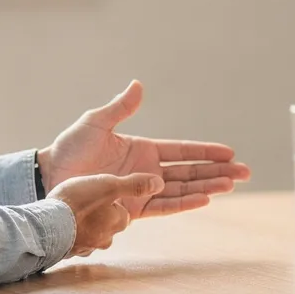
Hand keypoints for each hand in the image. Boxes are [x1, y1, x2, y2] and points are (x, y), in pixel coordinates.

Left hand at [38, 80, 250, 216]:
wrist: (49, 178)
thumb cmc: (69, 150)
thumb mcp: (95, 123)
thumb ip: (121, 108)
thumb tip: (139, 85)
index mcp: (143, 149)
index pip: (182, 151)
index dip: (206, 152)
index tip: (230, 152)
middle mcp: (147, 171)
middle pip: (190, 171)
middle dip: (218, 172)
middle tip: (245, 173)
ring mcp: (142, 190)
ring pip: (183, 189)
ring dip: (207, 187)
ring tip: (231, 185)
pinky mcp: (132, 208)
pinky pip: (164, 207)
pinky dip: (184, 203)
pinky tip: (205, 199)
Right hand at [48, 173, 163, 255]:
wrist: (45, 227)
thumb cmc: (76, 203)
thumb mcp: (108, 185)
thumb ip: (134, 185)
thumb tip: (159, 183)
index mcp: (119, 221)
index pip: (123, 210)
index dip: (113, 199)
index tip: (101, 193)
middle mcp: (107, 238)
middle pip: (110, 223)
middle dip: (101, 213)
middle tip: (86, 201)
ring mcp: (88, 247)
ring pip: (93, 233)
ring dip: (86, 224)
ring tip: (73, 212)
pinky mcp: (71, 251)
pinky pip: (76, 240)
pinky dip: (73, 232)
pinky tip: (63, 223)